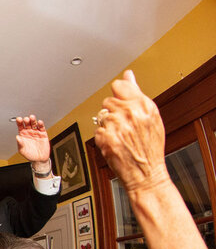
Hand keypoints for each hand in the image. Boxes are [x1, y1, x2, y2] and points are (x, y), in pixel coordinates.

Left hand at [15, 115, 50, 171]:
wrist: (38, 159)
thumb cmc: (29, 154)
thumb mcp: (22, 150)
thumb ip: (20, 143)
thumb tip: (17, 137)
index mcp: (23, 135)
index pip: (20, 126)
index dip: (19, 122)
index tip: (19, 119)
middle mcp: (29, 132)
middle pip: (27, 123)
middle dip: (26, 120)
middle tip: (26, 119)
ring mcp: (36, 132)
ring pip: (34, 124)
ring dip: (33, 120)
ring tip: (32, 118)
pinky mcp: (43, 134)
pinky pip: (41, 127)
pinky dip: (41, 124)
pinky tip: (39, 122)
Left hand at [94, 70, 168, 192]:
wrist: (146, 173)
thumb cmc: (150, 147)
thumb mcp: (151, 117)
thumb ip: (136, 93)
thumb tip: (129, 75)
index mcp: (144, 105)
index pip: (119, 86)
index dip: (118, 94)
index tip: (120, 100)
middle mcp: (130, 113)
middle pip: (108, 101)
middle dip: (113, 112)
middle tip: (123, 125)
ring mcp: (117, 126)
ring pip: (101, 116)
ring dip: (107, 125)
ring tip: (120, 135)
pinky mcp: (106, 138)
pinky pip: (97, 130)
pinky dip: (103, 137)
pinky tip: (114, 143)